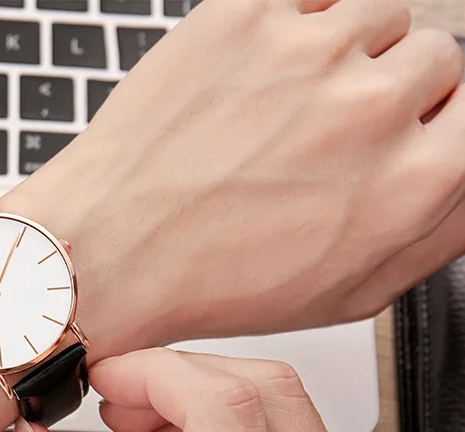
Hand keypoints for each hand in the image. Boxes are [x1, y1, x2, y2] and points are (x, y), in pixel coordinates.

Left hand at [0, 0, 464, 358]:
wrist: (110, 249)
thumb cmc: (212, 279)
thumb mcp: (348, 293)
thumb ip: (438, 232)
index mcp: (412, 182)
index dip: (439, 120)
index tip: (408, 129)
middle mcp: (370, 109)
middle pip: (434, 56)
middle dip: (392, 88)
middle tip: (331, 125)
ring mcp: (306, 53)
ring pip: (376, 14)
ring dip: (344, 51)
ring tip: (286, 99)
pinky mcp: (244, 17)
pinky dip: (296, 20)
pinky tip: (261, 68)